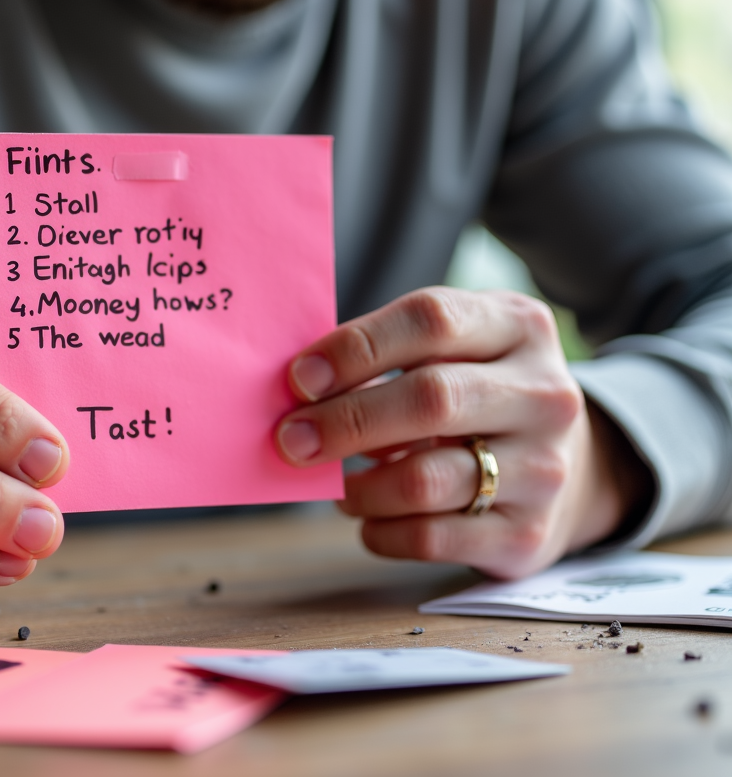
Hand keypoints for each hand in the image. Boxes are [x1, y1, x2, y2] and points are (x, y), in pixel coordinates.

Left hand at [275, 288, 650, 578]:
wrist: (567, 465)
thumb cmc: (479, 389)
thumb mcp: (458, 347)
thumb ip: (391, 352)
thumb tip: (301, 387)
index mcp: (519, 326)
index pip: (432, 320)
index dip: (357, 346)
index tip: (301, 376)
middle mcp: (543, 394)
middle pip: (431, 399)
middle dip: (346, 420)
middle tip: (292, 438)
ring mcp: (543, 468)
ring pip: (425, 480)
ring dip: (358, 486)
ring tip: (334, 484)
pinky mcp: (528, 535)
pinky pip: (430, 538)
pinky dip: (380, 530)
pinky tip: (366, 517)